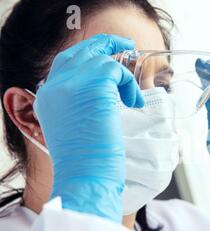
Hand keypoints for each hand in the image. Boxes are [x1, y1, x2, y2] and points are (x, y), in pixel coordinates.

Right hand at [34, 34, 143, 221]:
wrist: (86, 177)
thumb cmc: (87, 163)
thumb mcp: (76, 129)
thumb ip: (82, 107)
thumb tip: (105, 94)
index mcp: (49, 99)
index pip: (65, 66)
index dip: (88, 59)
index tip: (107, 59)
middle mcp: (55, 88)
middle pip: (79, 53)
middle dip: (104, 46)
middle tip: (125, 46)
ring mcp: (71, 84)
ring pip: (100, 60)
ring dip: (123, 76)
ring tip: (133, 97)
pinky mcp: (92, 86)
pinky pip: (116, 70)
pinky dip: (129, 84)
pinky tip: (133, 102)